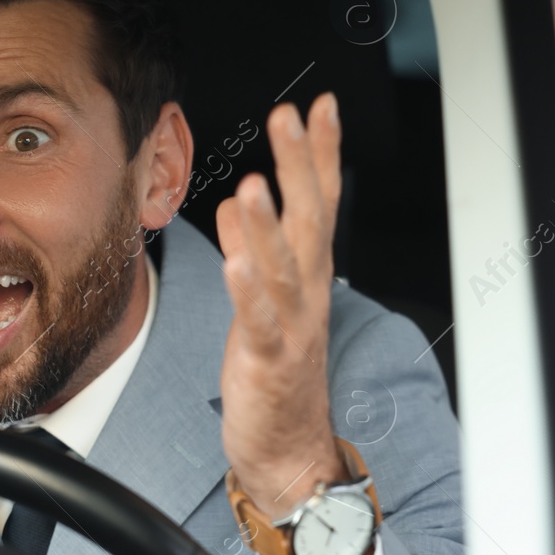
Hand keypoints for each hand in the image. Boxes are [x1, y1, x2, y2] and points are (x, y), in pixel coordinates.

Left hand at [216, 94, 359, 554]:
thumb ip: (254, 247)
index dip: (319, 152)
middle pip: (309, 219)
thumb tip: (238, 202)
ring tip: (256, 183)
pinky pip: (259, 320)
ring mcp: (291, 325)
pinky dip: (249, 290)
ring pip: (283, 266)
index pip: (318, 200)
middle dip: (300, 165)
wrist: (289, 449)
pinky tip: (235, 261)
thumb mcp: (265, 299)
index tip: (318, 106)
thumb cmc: (276, 369)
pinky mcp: (267, 359)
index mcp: (308, 272)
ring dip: (269, 224)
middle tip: (290, 117)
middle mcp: (308, 292)